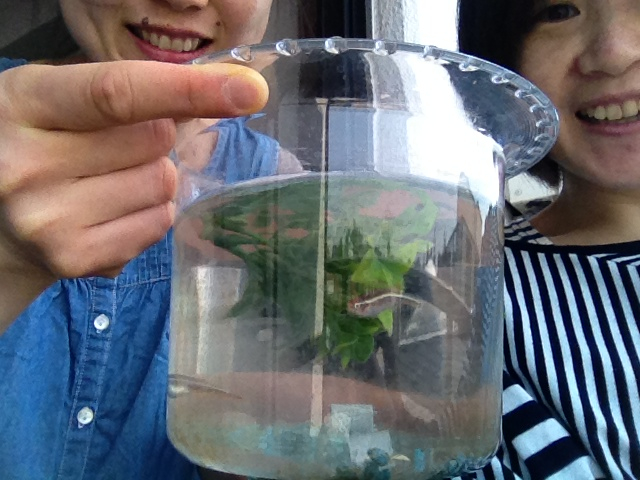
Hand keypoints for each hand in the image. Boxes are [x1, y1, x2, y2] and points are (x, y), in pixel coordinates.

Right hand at [0, 60, 267, 327]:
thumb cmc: (37, 145)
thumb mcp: (57, 100)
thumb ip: (128, 92)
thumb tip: (230, 89)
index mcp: (23, 104)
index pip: (117, 94)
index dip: (187, 89)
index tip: (248, 90)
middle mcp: (26, 163)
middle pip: (155, 141)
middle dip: (153, 139)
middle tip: (111, 149)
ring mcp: (48, 219)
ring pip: (162, 185)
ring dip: (153, 179)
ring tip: (105, 183)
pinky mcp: (74, 258)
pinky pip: (158, 225)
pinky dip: (149, 214)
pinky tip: (109, 212)